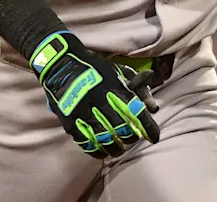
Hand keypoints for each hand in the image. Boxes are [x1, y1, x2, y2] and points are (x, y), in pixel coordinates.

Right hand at [30, 31, 159, 156]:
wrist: (61, 65)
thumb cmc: (95, 69)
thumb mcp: (119, 72)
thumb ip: (138, 88)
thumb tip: (154, 108)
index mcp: (112, 84)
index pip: (134, 109)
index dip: (146, 126)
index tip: (154, 137)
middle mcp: (98, 98)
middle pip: (121, 127)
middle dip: (131, 137)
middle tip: (135, 138)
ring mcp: (82, 111)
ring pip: (104, 138)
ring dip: (116, 147)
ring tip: (121, 148)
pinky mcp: (69, 121)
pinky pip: (85, 142)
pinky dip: (97, 150)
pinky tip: (104, 152)